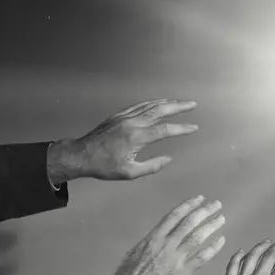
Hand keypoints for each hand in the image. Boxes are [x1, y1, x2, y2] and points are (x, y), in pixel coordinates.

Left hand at [47, 99, 197, 182]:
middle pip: (160, 111)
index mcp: (136, 137)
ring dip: (167, 103)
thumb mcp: (130, 172)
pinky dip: (152, 103)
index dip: (182, 129)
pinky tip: (159, 102)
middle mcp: (132, 123)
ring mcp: (125, 117)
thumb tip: (168, 159)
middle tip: (192, 104)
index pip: (165, 130)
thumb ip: (152, 166)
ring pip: (150, 106)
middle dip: (179, 107)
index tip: (194, 128)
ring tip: (180, 102)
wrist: (81, 155)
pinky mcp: (118, 116)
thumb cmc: (104, 166)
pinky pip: (139, 106)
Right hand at [110, 195, 225, 274]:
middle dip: (204, 211)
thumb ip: (153, 241)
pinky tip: (221, 240)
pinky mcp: (183, 273)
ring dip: (211, 226)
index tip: (199, 198)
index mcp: (154, 237)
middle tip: (216, 205)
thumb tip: (162, 234)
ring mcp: (175, 258)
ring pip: (197, 237)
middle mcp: (166, 244)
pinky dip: (213, 248)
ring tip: (221, 219)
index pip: (174, 215)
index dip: (189, 205)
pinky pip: (202, 257)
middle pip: (189, 223)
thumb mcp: (137, 251)